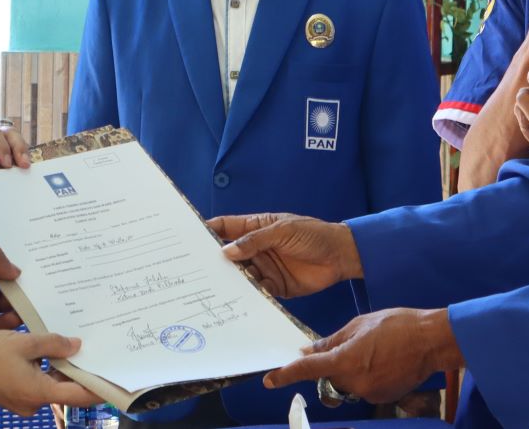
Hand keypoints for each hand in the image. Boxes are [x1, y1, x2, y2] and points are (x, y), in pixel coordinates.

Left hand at [0, 120, 30, 167]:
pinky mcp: (8, 153)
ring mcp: (0, 142)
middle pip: (8, 133)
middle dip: (18, 147)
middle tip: (24, 165)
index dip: (0, 145)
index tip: (6, 164)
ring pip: (17, 141)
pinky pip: (20, 154)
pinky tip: (28, 172)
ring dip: (24, 154)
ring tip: (27, 170)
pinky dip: (25, 161)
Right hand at [0, 331, 102, 415]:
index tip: (115, 380)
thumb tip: (76, 346)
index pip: (78, 396)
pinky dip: (48, 372)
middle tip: (97, 353)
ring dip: (63, 370)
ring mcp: (24, 402)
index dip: (98, 388)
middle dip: (80, 372)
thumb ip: (52, 344)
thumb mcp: (23, 343)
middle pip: (66, 391)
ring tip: (77, 349)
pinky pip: (40, 385)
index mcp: (38, 393)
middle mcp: (34, 403)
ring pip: (53, 387)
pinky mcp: (17, 396)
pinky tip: (53, 354)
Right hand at [207, 213, 360, 297]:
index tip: (187, 239)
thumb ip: (255, 241)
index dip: (207, 232)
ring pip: (239, 275)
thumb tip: (226, 251)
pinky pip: (255, 292)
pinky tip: (237, 301)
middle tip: (193, 271)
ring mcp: (264, 268)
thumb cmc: (313, 234)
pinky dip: (247, 296)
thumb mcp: (283, 231)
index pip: (226, 228)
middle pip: (228, 255)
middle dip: (213, 261)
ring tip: (212, 290)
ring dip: (229, 281)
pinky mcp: (274, 286)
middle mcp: (256, 249)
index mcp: (256, 228)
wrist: (341, 256)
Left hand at [262, 308, 460, 405]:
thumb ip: (332, 341)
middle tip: (349, 348)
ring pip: (346, 384)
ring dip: (350, 371)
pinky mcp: (382, 398)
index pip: (308, 370)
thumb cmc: (396, 325)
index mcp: (345, 360)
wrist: (432, 341)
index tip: (270, 380)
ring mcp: (369, 393)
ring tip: (373, 351)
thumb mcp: (359, 325)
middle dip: (331, 366)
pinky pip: (363, 388)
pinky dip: (366, 377)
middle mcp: (354, 382)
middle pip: (327, 379)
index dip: (286, 375)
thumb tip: (311, 351)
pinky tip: (383, 361)